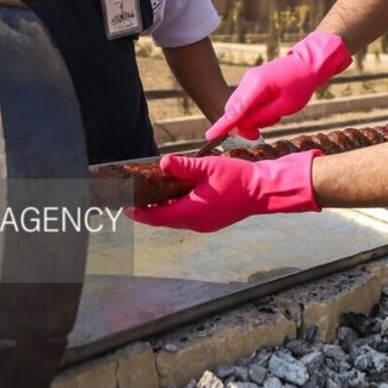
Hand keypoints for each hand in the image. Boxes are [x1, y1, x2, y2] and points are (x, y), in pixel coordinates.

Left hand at [127, 151, 321, 232]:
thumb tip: (163, 163)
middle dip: (148, 210)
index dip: (139, 212)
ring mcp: (205, 224)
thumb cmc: (237, 178)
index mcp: (191, 212)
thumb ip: (184, 166)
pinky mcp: (212, 221)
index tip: (124, 207)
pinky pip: (188, 217)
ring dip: (163, 209)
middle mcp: (196, 223)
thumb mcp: (208, 167)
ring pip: (176, 219)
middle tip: (133, 199)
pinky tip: (175, 195)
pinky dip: (177, 209)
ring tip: (151, 195)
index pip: (156, 216)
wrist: (263, 191)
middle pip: (164, 220)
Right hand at [206, 31, 351, 140]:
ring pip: (239, 106)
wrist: (308, 64)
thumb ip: (262, 117)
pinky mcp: (252, 80)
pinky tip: (270, 108)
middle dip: (242, 125)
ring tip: (273, 115)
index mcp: (257, 86)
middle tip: (258, 135)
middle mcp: (248, 81)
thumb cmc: (300, 85)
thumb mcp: (285, 107)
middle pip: (234, 110)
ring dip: (250, 117)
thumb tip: (242, 126)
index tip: (209, 136)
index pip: (235, 111)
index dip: (222, 125)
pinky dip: (253, 109)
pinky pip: (245, 100)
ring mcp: (249, 79)